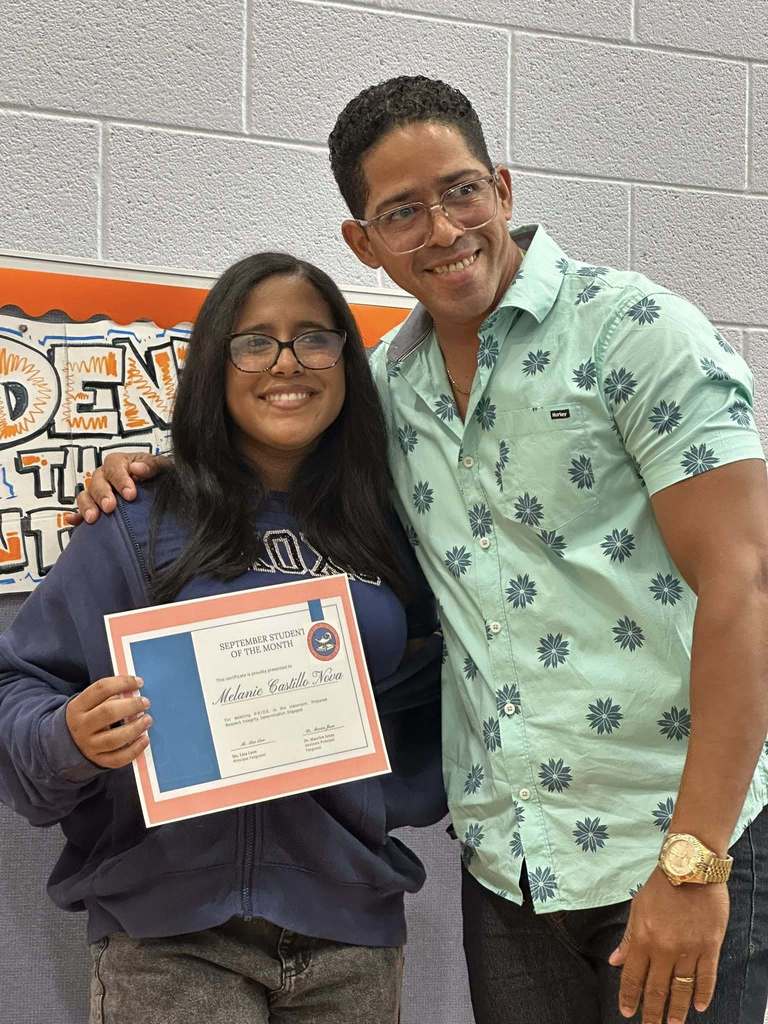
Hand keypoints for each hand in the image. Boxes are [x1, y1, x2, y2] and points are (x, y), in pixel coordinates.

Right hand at [64, 452, 168, 525]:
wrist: (158, 491)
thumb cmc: (157, 476)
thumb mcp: (161, 467)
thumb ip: (152, 465)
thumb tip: (138, 468)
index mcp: (120, 463)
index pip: (114, 466)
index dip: (121, 480)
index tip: (130, 494)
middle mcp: (106, 476)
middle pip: (97, 481)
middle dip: (103, 495)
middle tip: (110, 507)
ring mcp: (98, 492)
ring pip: (86, 495)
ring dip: (87, 506)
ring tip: (93, 518)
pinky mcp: (95, 508)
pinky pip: (80, 511)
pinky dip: (76, 516)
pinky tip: (73, 521)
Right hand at [65, 675, 151, 767]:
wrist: (70, 743)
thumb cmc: (89, 716)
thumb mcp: (89, 703)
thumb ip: (109, 696)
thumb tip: (134, 691)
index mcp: (78, 707)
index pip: (101, 689)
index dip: (122, 682)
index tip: (139, 682)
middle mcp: (82, 727)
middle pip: (108, 713)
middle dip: (131, 705)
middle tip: (146, 702)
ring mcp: (89, 746)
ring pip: (114, 739)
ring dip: (135, 728)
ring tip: (147, 719)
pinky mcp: (99, 760)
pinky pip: (118, 759)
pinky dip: (134, 750)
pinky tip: (145, 739)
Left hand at [609, 867, 728, 1023]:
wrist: (690, 868)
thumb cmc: (661, 886)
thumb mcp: (637, 908)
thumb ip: (628, 938)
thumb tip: (615, 961)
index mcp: (643, 938)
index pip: (634, 976)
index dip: (630, 996)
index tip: (627, 1012)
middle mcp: (665, 948)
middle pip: (657, 988)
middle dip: (652, 1012)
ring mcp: (689, 949)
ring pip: (682, 988)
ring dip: (678, 1009)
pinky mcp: (709, 946)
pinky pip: (706, 976)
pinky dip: (703, 993)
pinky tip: (700, 1006)